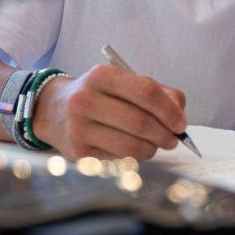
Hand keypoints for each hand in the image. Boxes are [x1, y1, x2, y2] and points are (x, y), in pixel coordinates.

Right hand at [31, 63, 186, 159]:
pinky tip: (134, 149)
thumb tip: (179, 114)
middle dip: (164, 134)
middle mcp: (87, 99)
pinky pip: (118, 159)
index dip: (169, 111)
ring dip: (152, 149)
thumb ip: (158, 93)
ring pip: (131, 146)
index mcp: (103, 75)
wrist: (53, 110)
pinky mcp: (78, 152)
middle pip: (140, 122)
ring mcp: (79, 127)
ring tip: (156, 145)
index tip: (181, 124)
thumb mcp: (123, 83)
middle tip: (173, 139)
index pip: (146, 92)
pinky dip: (134, 157)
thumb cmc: (100, 95)